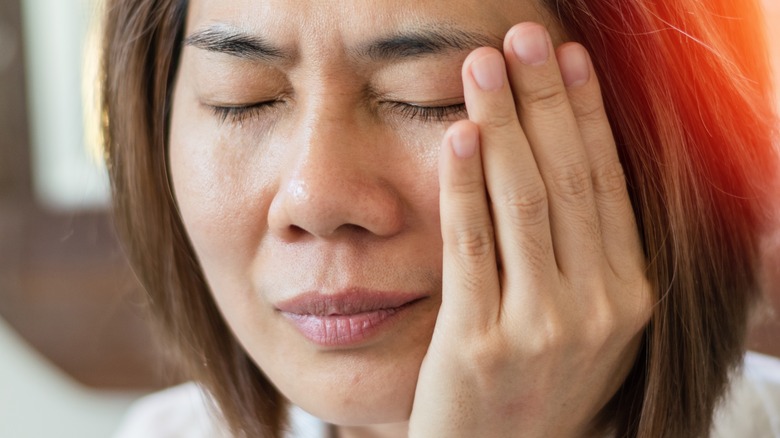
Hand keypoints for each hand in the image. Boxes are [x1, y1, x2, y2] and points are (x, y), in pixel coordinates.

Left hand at [408, 22, 652, 436]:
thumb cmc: (539, 382)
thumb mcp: (588, 323)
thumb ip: (591, 252)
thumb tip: (577, 158)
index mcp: (631, 295)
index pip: (606, 183)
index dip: (585, 114)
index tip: (565, 59)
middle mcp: (597, 308)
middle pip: (567, 179)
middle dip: (543, 99)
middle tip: (521, 37)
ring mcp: (540, 327)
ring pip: (523, 202)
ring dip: (503, 123)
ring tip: (483, 66)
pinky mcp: (480, 342)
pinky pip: (472, 246)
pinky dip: (464, 186)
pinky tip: (458, 136)